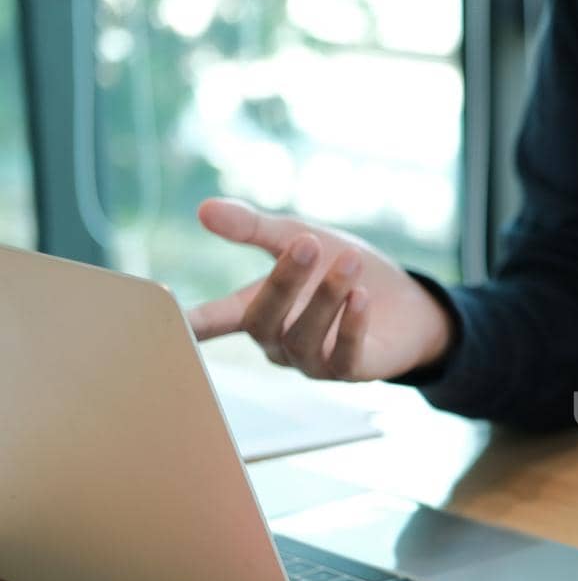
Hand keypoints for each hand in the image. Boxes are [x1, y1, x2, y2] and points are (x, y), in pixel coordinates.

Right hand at [186, 199, 453, 380]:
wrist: (406, 302)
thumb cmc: (343, 269)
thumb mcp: (300, 238)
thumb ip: (255, 228)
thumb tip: (204, 209)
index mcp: (258, 311)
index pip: (216, 319)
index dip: (192, 320)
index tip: (168, 317)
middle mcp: (278, 343)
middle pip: (263, 321)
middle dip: (283, 282)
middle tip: (306, 244)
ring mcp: (311, 361)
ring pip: (303, 337)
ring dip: (326, 297)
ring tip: (349, 259)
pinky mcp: (349, 371)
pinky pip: (343, 354)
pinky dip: (351, 324)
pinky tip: (362, 297)